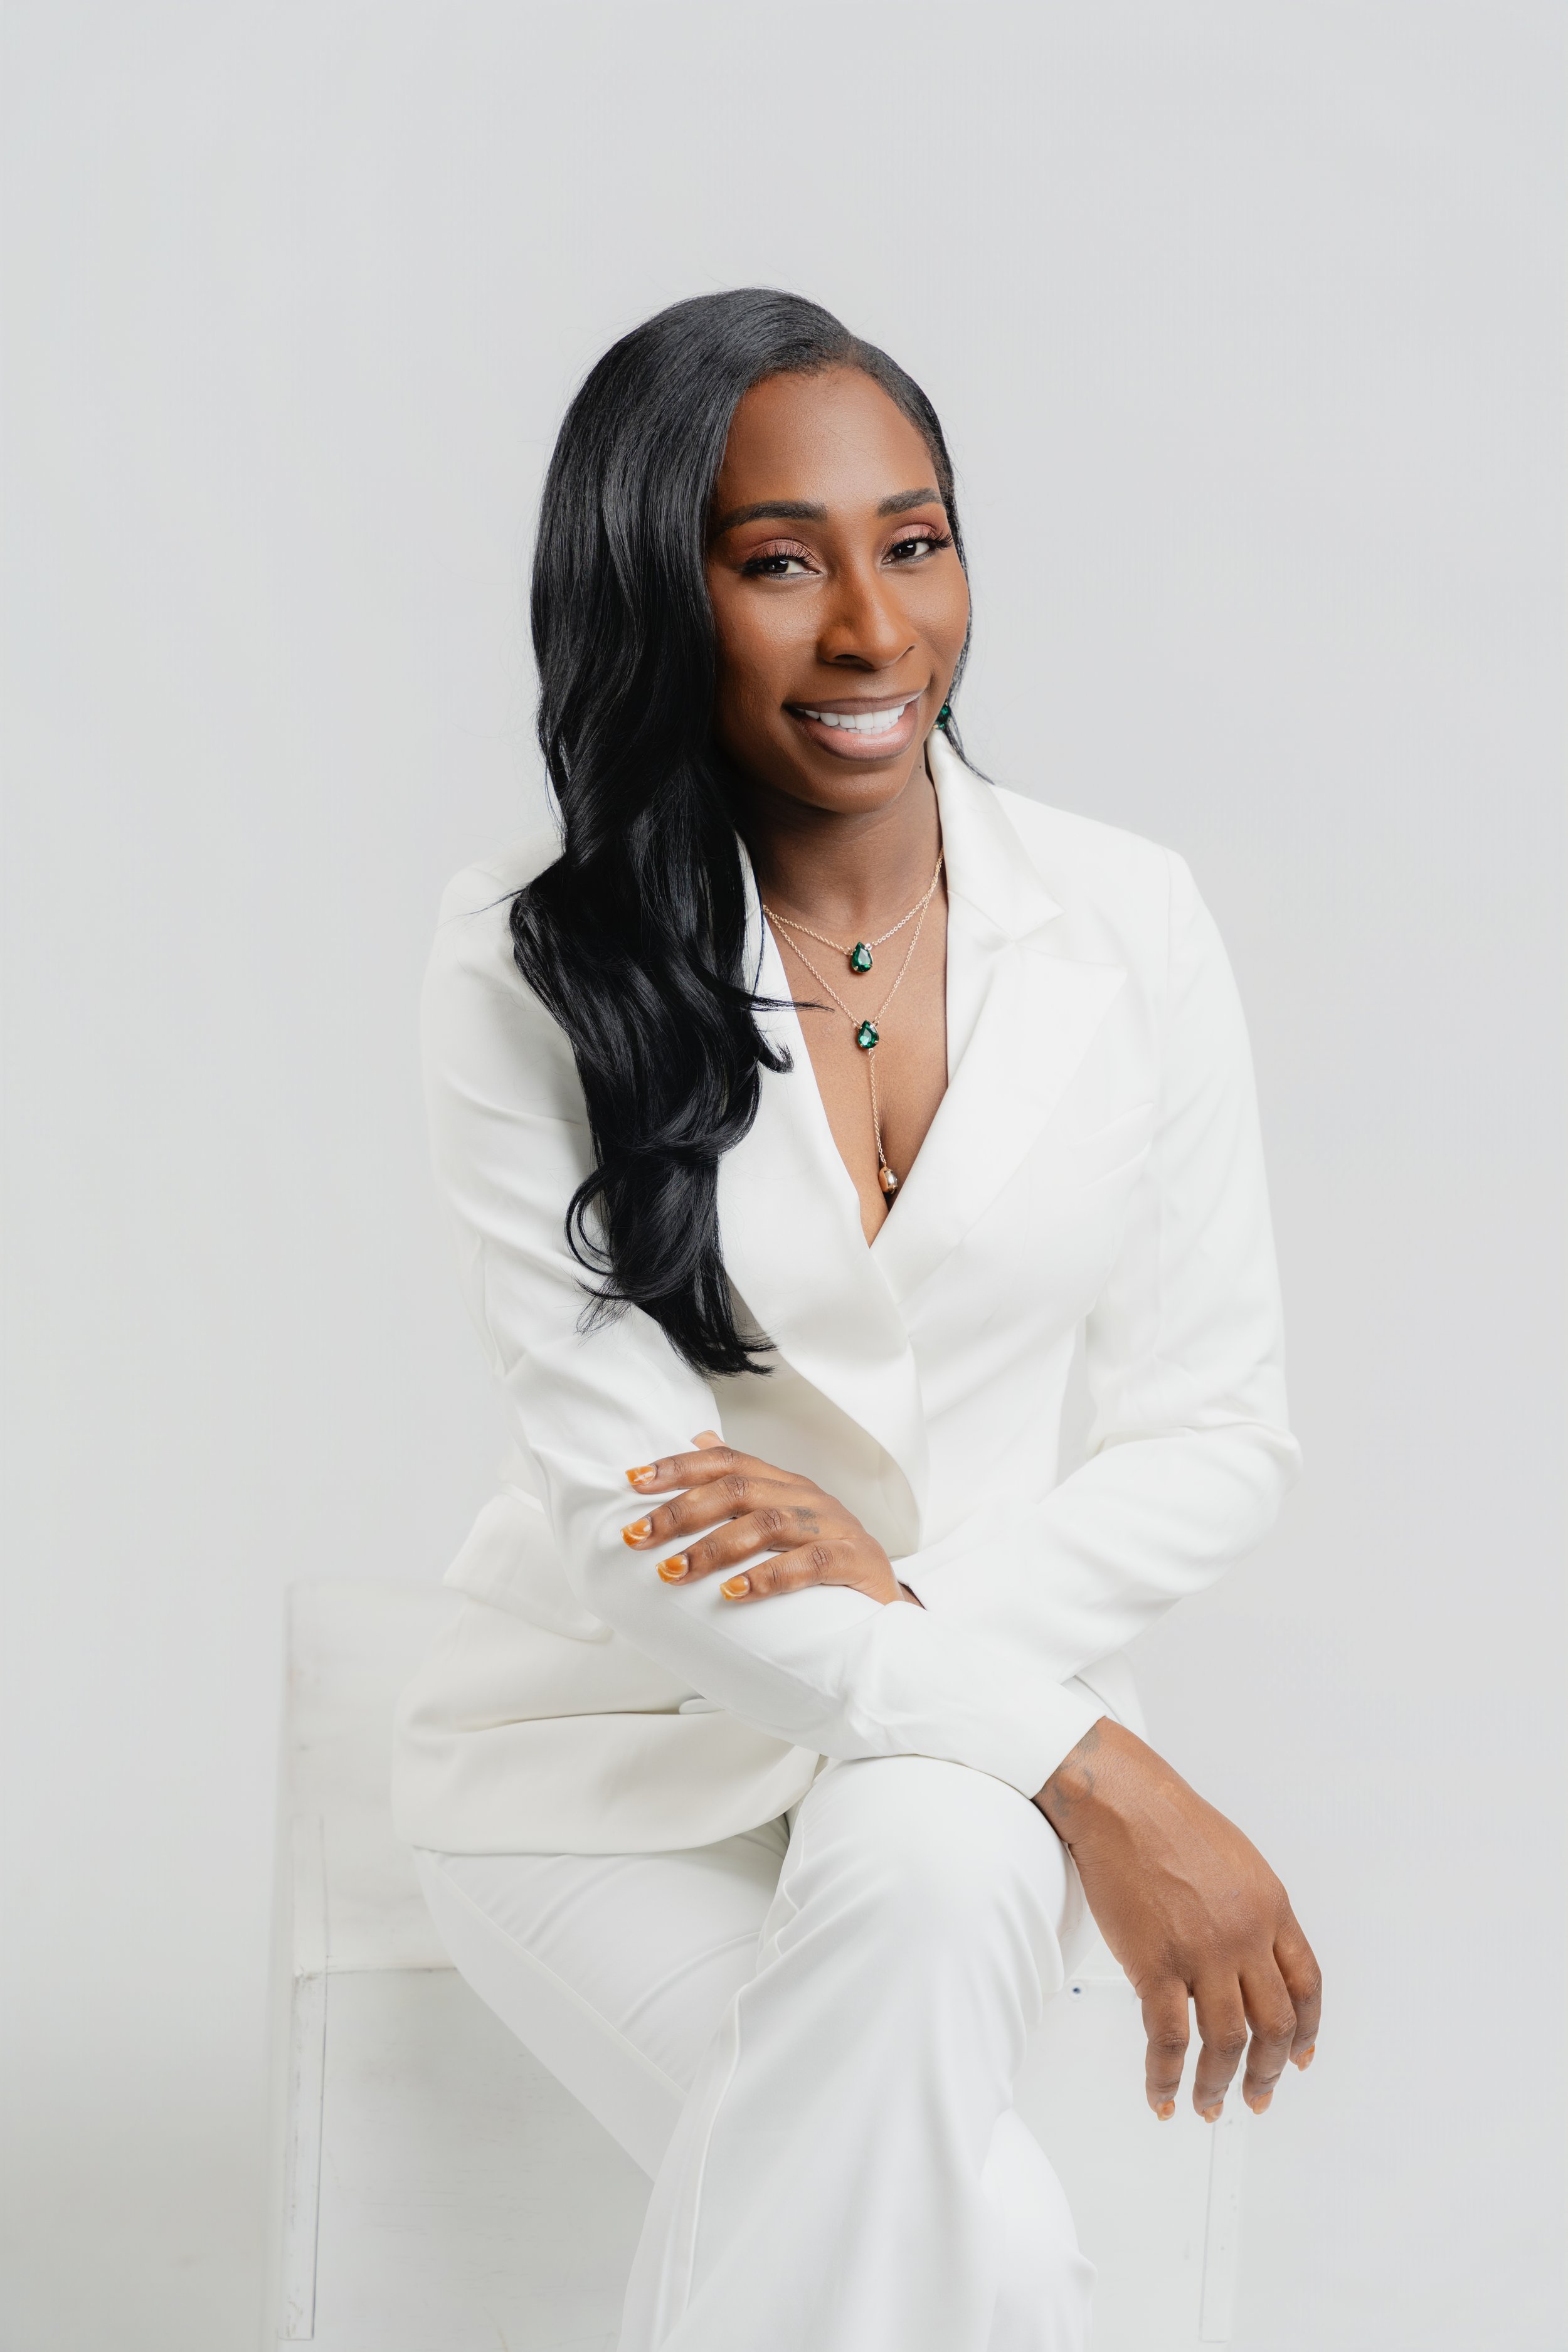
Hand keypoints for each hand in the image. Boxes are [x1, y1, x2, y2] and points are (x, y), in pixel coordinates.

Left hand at [621, 1431, 907, 1604]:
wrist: (887, 1604)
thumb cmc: (824, 1559)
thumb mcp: (781, 1517)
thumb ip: (741, 1483)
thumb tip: (697, 1438)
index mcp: (783, 1483)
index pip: (726, 1460)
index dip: (678, 1467)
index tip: (633, 1481)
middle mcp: (806, 1497)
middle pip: (738, 1489)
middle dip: (681, 1511)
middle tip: (637, 1537)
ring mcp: (833, 1526)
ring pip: (768, 1523)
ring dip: (714, 1548)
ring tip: (674, 1571)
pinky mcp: (855, 1561)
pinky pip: (810, 1563)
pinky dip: (769, 1577)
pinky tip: (734, 1593)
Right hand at [1036, 1718, 1320, 2120]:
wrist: (1122, 1802)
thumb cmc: (1168, 1821)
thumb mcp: (1236, 1861)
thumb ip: (1250, 1910)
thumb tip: (1249, 1951)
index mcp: (1271, 1908)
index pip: (1305, 1986)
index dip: (1306, 2031)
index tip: (1301, 2058)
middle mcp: (1246, 1936)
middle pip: (1272, 2025)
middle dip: (1268, 2072)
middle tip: (1257, 2098)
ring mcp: (1203, 1953)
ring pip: (1226, 2042)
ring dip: (1220, 2084)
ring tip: (1210, 2106)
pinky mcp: (1156, 1965)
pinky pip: (1168, 2040)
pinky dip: (1166, 2077)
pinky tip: (1163, 2095)